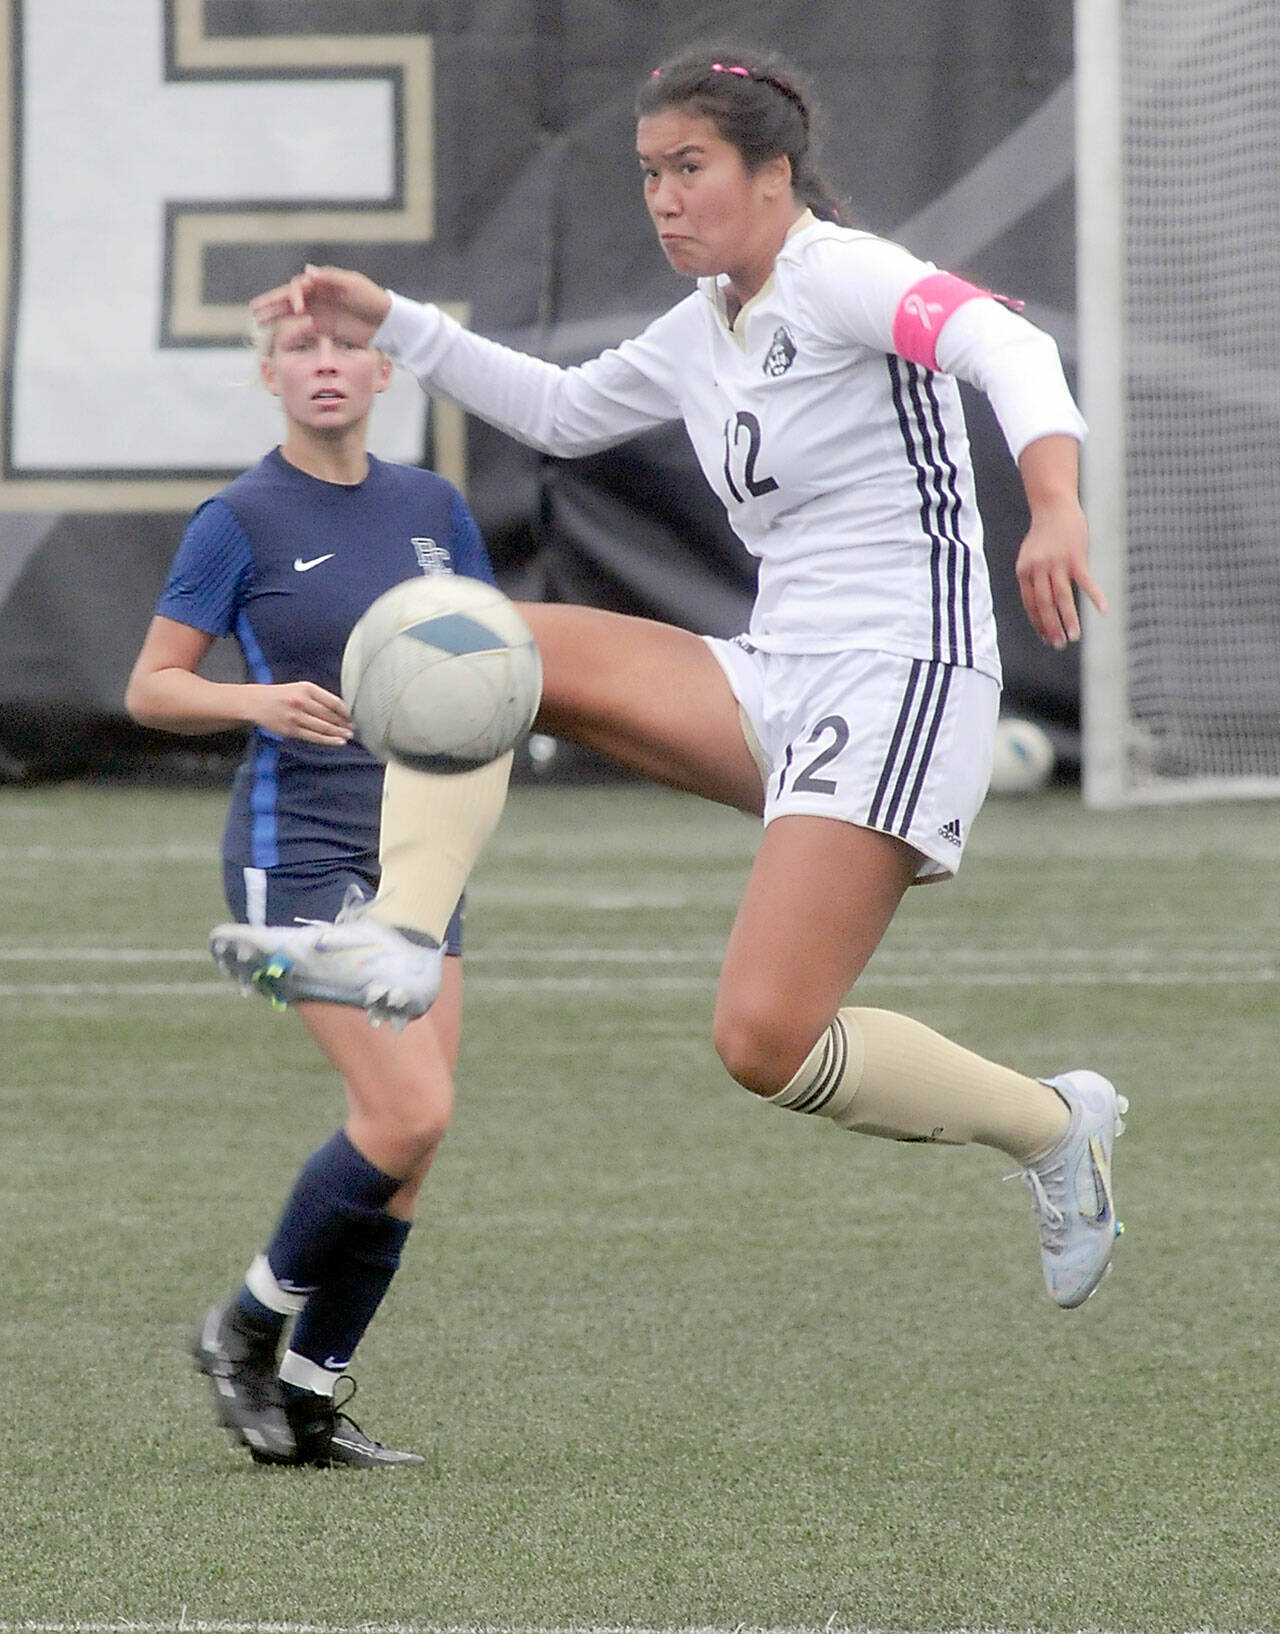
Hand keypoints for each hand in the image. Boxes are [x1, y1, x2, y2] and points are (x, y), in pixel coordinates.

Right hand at [248, 681, 352, 744]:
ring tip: (348, 736)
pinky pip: (313, 737)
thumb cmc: (283, 695)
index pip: (333, 702)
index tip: (352, 717)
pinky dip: (328, 740)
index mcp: (307, 689)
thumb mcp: (301, 689)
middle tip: (353, 729)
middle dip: (344, 724)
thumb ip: (320, 698)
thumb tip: (342, 711)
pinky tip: (338, 742)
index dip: (346, 712)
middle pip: (329, 716)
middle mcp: (301, 702)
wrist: (256, 702)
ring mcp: (295, 717)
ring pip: (323, 727)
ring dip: (338, 733)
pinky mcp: (291, 730)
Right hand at [250, 264, 391, 345]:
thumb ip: (330, 279)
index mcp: (323, 282)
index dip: (294, 295)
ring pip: (291, 312)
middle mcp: (318, 294)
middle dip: (272, 303)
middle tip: (255, 310)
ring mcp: (319, 310)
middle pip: (289, 297)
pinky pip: (300, 326)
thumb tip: (307, 271)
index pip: (299, 286)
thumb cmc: (372, 300)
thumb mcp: (353, 286)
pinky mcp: (323, 326)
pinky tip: (275, 331)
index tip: (297, 308)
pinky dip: (288, 327)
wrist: (387, 322)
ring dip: (274, 315)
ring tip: (258, 320)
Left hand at [1014, 501, 1106, 648]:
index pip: (1030, 604)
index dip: (1038, 623)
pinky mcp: (1075, 557)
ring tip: (1074, 637)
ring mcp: (1057, 563)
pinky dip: (1095, 596)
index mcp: (1024, 572)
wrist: (1053, 507)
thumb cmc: (1044, 535)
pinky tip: (1103, 610)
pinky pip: (1085, 582)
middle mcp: (1038, 569)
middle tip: (1058, 645)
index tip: (1045, 638)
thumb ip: (1034, 578)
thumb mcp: (1030, 557)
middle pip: (1044, 605)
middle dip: (1051, 628)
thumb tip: (1040, 605)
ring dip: (1068, 620)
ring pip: (1062, 598)